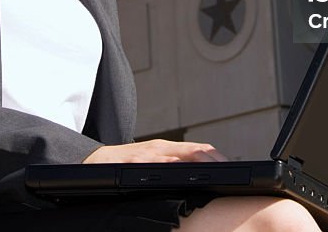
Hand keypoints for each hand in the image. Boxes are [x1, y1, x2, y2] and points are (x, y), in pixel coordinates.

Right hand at [82, 139, 226, 163]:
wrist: (95, 161)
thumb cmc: (126, 164)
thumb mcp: (152, 162)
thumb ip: (172, 166)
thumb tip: (198, 179)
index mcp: (167, 148)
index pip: (199, 149)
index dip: (216, 157)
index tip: (232, 168)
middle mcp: (161, 148)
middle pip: (194, 151)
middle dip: (214, 160)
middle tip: (229, 171)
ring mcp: (148, 155)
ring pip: (178, 156)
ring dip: (197, 163)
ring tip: (213, 171)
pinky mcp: (134, 163)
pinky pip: (155, 164)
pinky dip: (169, 166)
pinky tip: (179, 172)